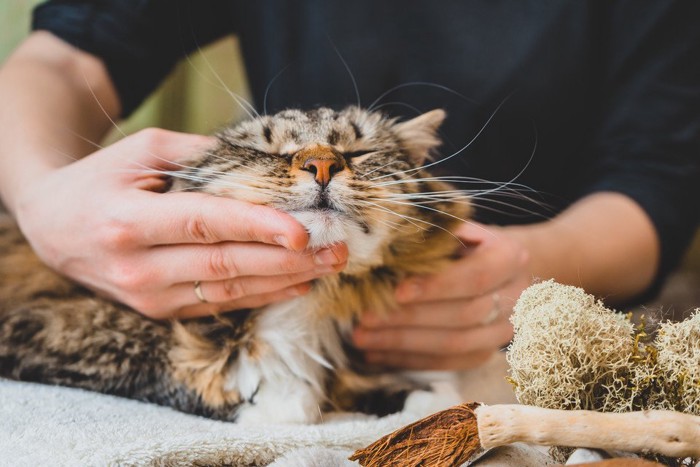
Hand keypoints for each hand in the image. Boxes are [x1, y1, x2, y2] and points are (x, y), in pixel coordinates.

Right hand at [14, 128, 346, 318]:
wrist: (51, 225)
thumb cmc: (100, 179)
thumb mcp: (141, 150)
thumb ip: (200, 155)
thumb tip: (264, 162)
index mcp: (129, 222)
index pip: (206, 225)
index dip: (257, 228)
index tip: (302, 231)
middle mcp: (138, 266)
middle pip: (225, 265)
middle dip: (287, 259)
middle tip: (335, 248)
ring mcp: (148, 296)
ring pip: (228, 293)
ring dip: (283, 280)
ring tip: (327, 266)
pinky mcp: (159, 310)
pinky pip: (218, 306)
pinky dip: (261, 296)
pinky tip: (295, 283)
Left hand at [352, 222, 530, 369]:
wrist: (497, 265)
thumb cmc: (465, 242)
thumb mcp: (454, 229)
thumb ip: (431, 239)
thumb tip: (385, 252)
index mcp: (510, 257)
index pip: (474, 277)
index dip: (436, 287)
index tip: (397, 292)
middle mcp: (516, 297)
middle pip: (463, 315)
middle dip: (410, 319)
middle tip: (367, 318)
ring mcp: (504, 330)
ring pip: (455, 345)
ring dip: (404, 344)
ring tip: (364, 338)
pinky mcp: (486, 352)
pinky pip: (449, 364)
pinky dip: (411, 360)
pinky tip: (379, 354)